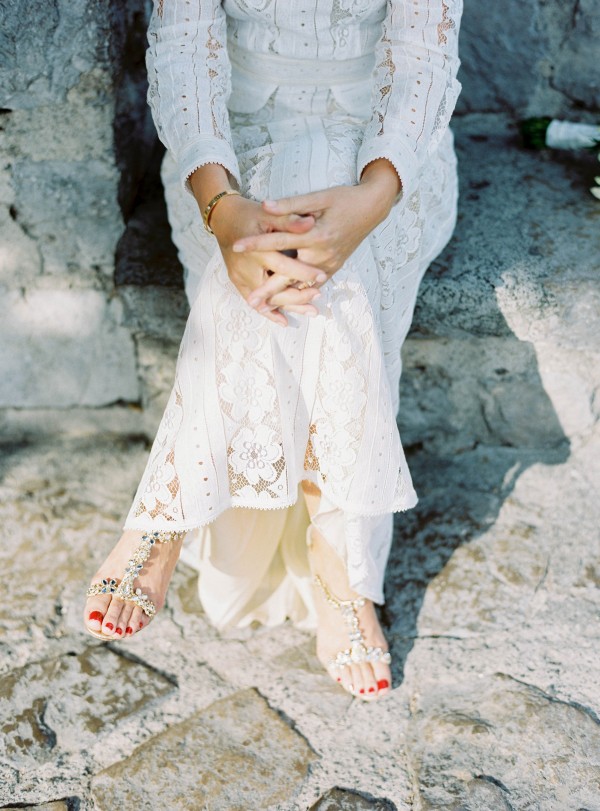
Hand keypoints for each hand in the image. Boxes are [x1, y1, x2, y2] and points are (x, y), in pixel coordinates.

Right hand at [209, 194, 326, 326]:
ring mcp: (240, 278)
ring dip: (289, 306)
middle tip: (319, 296)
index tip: (322, 276)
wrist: (223, 217)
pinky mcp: (237, 282)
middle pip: (275, 289)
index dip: (303, 272)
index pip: (283, 266)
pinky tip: (285, 321)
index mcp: (256, 251)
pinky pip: (255, 302)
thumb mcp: (269, 214)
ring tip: (312, 311)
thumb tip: (310, 223)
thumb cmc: (249, 214)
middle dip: (299, 296)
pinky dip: (270, 312)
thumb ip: (289, 221)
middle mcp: (246, 268)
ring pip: (267, 300)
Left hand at [231, 160, 400, 309]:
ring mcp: (330, 264)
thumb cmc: (344, 199)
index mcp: (317, 235)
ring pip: (302, 286)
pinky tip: (286, 304)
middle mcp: (323, 254)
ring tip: (264, 308)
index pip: (279, 240)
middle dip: (269, 289)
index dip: (257, 244)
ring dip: (283, 298)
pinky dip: (299, 296)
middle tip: (250, 301)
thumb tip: (264, 205)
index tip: (236, 247)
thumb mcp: (319, 197)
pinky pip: (314, 286)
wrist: (372, 208)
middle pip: (290, 275)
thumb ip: (291, 204)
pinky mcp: (334, 268)